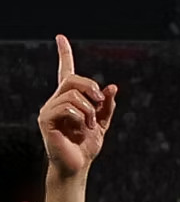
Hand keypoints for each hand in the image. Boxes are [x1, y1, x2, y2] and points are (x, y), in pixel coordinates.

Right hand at [37, 35, 116, 176]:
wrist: (77, 165)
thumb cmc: (86, 145)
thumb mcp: (103, 123)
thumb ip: (107, 105)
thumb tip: (112, 87)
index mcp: (69, 99)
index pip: (66, 71)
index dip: (64, 53)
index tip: (60, 37)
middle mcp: (56, 100)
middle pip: (73, 78)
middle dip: (91, 87)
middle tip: (100, 102)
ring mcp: (49, 109)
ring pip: (72, 93)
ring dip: (89, 108)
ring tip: (90, 123)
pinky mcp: (45, 120)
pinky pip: (66, 107)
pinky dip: (81, 115)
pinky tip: (82, 126)